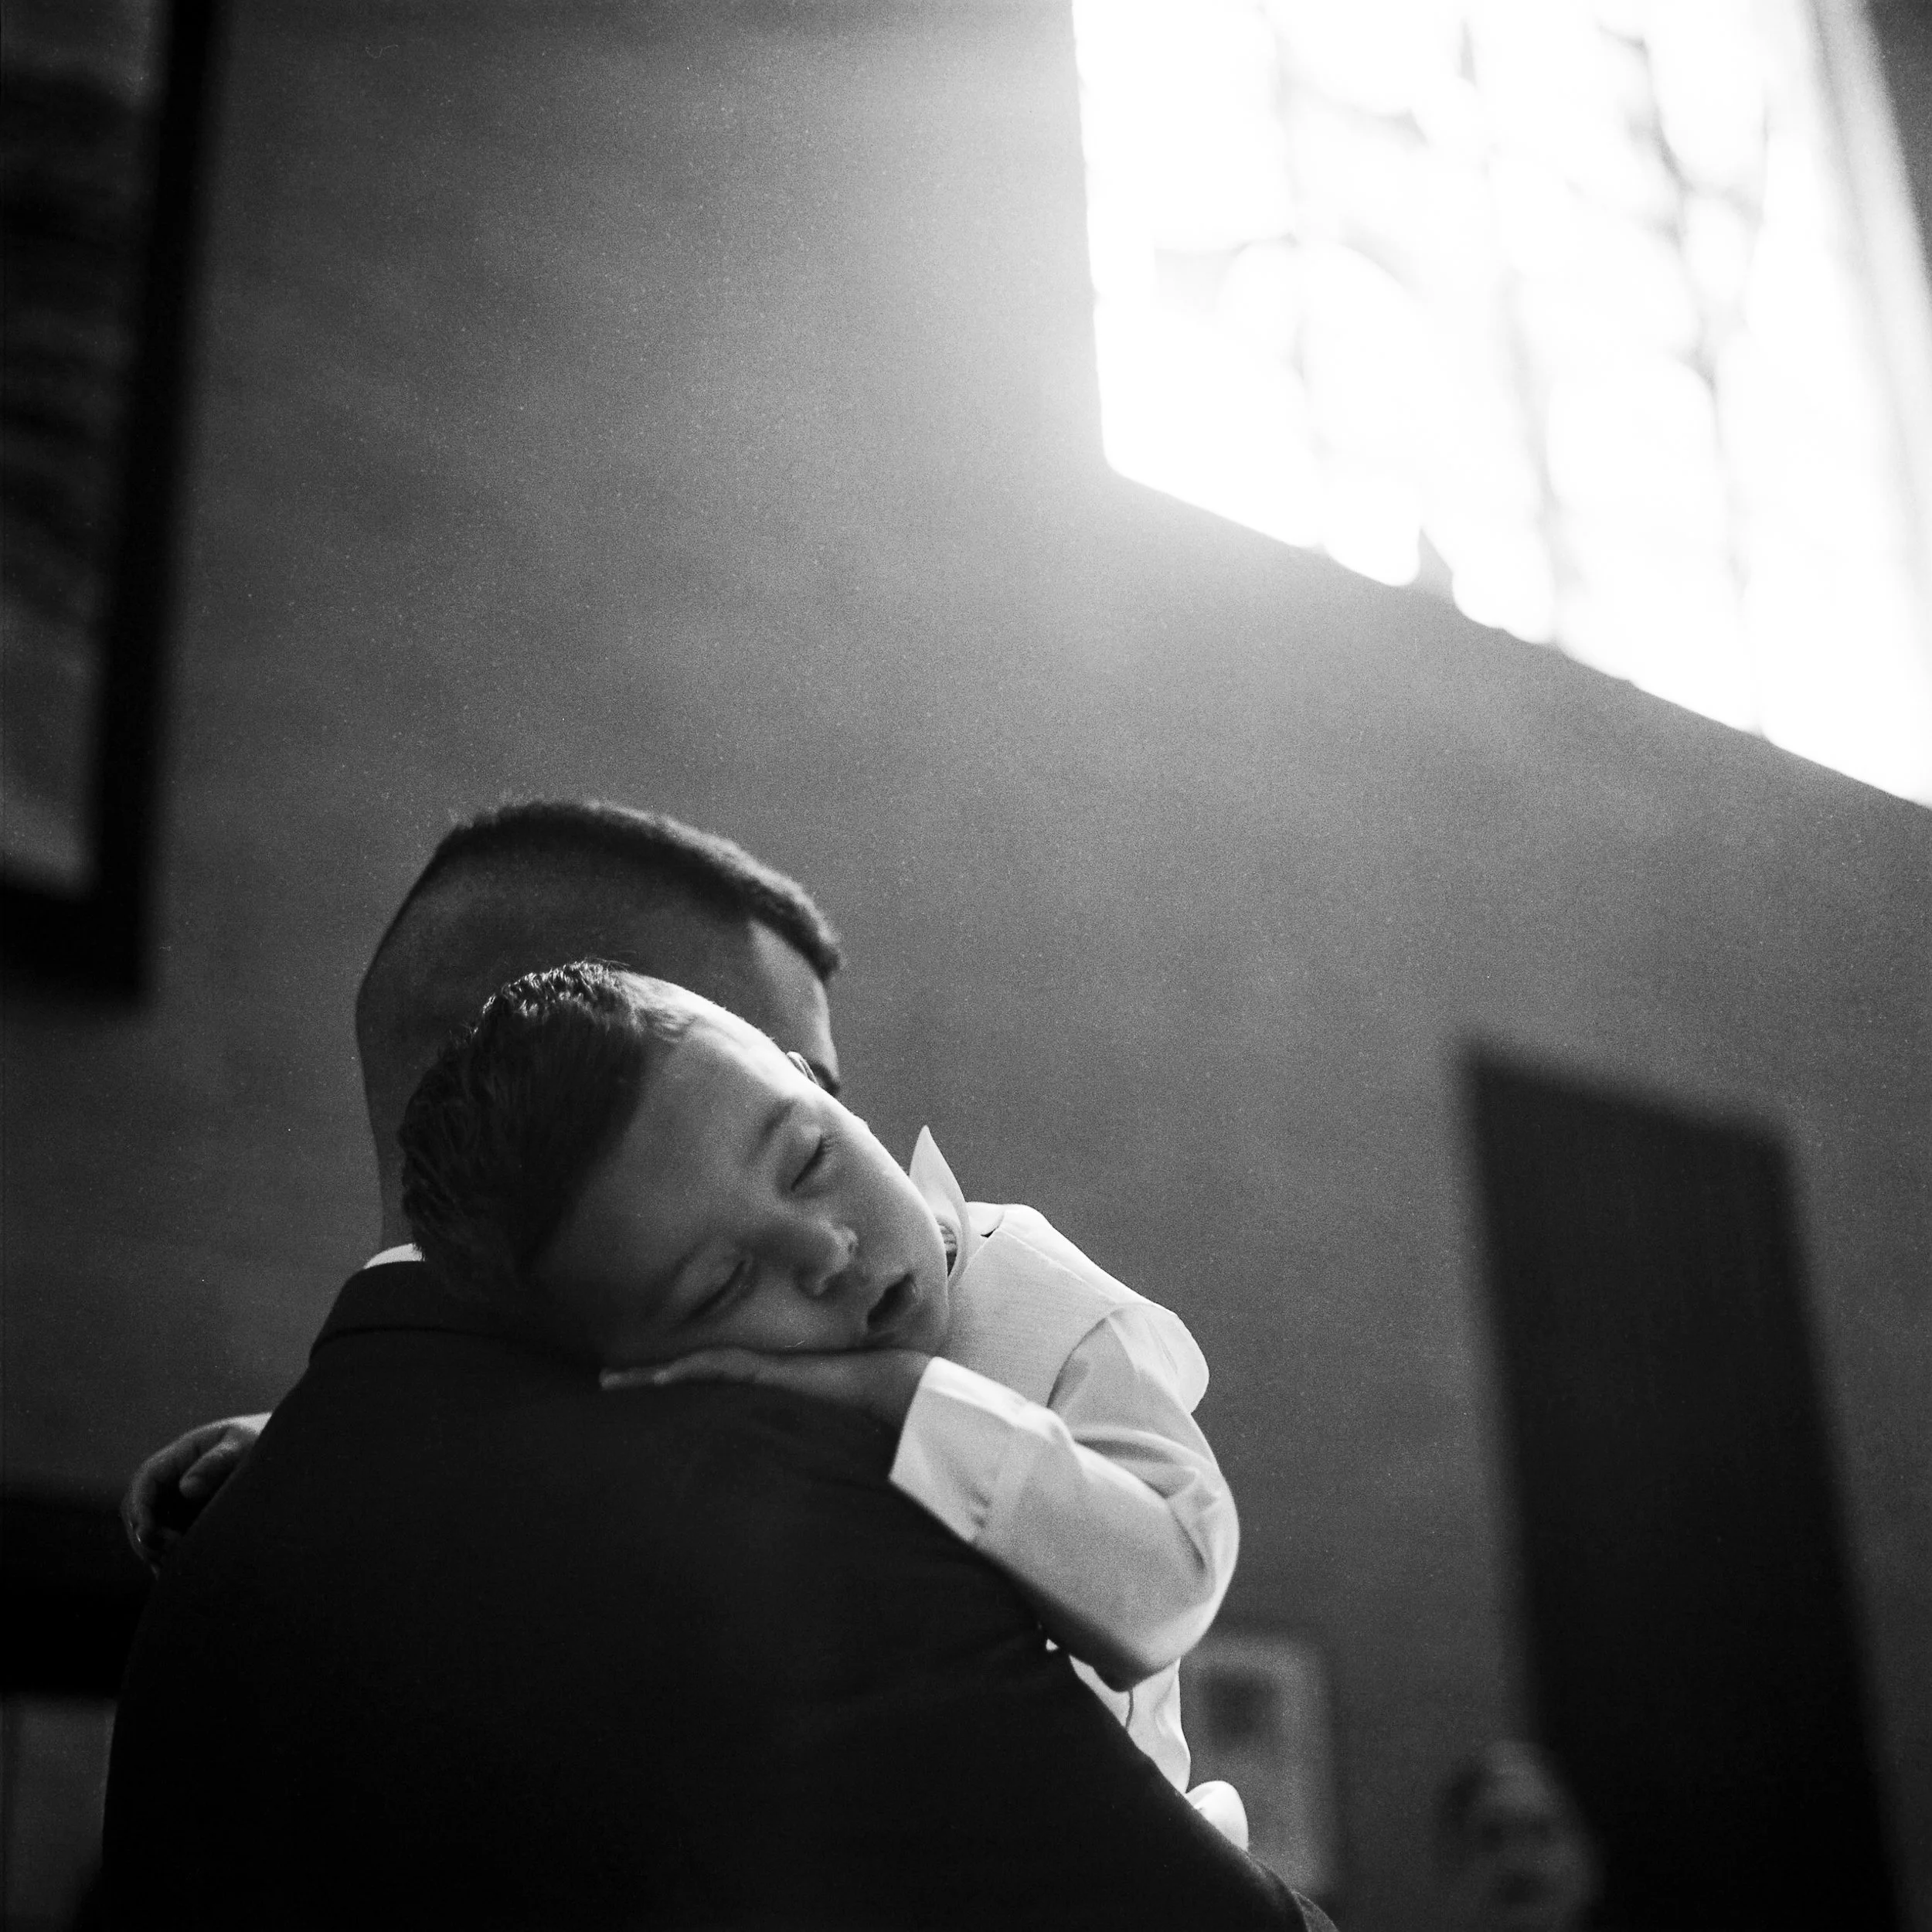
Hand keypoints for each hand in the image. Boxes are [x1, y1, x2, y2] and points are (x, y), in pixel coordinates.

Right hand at [120, 1413, 268, 1571]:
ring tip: (175, 1567)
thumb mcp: (245, 1444)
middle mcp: (175, 1480)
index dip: (140, 1506)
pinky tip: (180, 1574)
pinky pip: (169, 1544)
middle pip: (140, 1509)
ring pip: (151, 1531)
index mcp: (183, 1455)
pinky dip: (169, 1559)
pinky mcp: (191, 1522)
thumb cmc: (264, 1441)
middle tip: (168, 1553)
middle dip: (146, 1534)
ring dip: (155, 1552)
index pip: (146, 1479)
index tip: (149, 1531)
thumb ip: (218, 1462)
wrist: (288, 1453)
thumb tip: (186, 1488)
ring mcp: (181, 1502)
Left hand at [601, 1348, 931, 1429]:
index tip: (632, 1395)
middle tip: (601, 1382)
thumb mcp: (816, 1443)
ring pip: (692, 1368)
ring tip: (607, 1381)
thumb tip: (777, 1494)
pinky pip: (719, 1367)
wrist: (898, 1398)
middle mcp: (756, 1376)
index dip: (668, 1387)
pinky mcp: (768, 1370)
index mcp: (763, 1393)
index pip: (704, 1386)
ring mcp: (760, 1369)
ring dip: (650, 1376)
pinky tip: (655, 1377)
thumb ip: (792, 1455)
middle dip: (644, 1379)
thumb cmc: (866, 1422)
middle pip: (687, 1374)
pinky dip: (685, 1371)